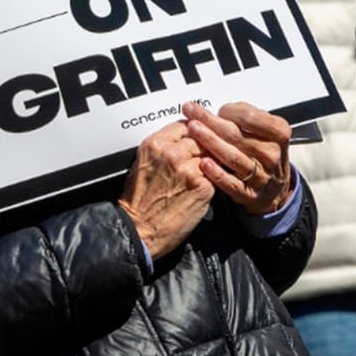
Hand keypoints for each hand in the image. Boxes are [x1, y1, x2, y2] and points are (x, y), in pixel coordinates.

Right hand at [118, 121, 215, 259]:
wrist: (139, 229)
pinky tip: (207, 185)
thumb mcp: (143, 164)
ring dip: (212, 162)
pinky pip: (216, 174)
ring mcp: (189, 169)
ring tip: (208, 171)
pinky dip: (214, 179)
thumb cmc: (138, 202)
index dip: (193, 132)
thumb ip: (163, 148)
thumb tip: (182, 141)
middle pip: (200, 137)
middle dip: (204, 147)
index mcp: (155, 144)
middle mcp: (171, 153)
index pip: (184, 126)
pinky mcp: (202, 186)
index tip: (196, 136)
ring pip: (211, 155)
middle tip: (205, 155)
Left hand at [185, 101, 293, 215]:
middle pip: (236, 136)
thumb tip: (223, 111)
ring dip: (210, 142)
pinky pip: (231, 183)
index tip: (218, 109)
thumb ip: (247, 118)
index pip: (250, 117)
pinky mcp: (249, 193)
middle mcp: (271, 154)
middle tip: (191, 112)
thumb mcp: (266, 132)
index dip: (230, 111)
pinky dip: (217, 173)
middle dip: (210, 121)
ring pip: (232, 157)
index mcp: (278, 134)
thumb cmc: (264, 153)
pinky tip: (204, 163)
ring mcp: (261, 175)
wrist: (274, 188)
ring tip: (193, 130)